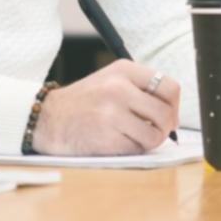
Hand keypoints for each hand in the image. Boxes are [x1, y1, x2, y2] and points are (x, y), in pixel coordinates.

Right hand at [33, 59, 181, 155]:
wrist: (46, 118)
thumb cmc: (85, 100)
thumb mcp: (112, 78)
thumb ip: (143, 87)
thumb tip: (174, 113)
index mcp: (125, 71)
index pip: (170, 88)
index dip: (175, 105)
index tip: (170, 114)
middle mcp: (118, 89)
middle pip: (166, 113)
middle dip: (167, 127)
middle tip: (157, 131)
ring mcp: (111, 115)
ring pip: (155, 135)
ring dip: (151, 140)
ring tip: (138, 136)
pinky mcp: (104, 139)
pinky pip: (137, 149)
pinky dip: (134, 149)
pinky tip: (121, 142)